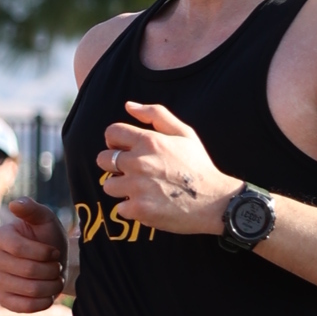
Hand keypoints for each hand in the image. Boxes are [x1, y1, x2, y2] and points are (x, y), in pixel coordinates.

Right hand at [0, 196, 67, 314]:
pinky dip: (42, 302)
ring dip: (51, 285)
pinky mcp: (4, 299)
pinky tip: (49, 295)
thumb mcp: (45, 219)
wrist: (54, 262)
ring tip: (56, 278)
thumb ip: (32, 209)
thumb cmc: (48, 237)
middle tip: (57, 266)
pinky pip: (22, 307)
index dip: (43, 252)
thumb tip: (14, 204)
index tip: (55, 251)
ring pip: (28, 289)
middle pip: (26, 270)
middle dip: (50, 269)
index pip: (18, 248)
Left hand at [98, 101, 236, 234]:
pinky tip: (149, 205)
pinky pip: (120, 208)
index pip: (111, 133)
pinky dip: (131, 208)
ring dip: (122, 188)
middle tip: (132, 171)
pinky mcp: (138, 209)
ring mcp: (137, 187)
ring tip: (142, 189)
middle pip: (102, 160)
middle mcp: (138, 162)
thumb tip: (128, 105)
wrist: (214, 201)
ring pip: (109, 185)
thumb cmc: (199, 166)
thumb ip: (156, 114)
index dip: (115, 141)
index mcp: (148, 141)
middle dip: (114, 165)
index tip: (124, 149)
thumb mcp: (184, 133)